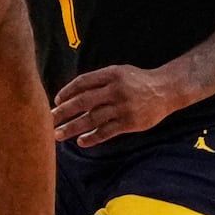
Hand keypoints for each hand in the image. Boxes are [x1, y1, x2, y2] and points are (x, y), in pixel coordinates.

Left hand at [52, 64, 179, 147]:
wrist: (165, 90)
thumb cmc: (138, 81)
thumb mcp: (120, 72)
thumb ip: (100, 81)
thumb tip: (74, 94)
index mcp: (111, 74)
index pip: (83, 82)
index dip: (68, 92)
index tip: (56, 101)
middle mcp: (115, 90)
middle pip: (83, 102)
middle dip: (64, 112)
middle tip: (49, 119)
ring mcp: (122, 107)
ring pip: (92, 119)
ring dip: (73, 128)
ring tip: (59, 134)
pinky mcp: (129, 123)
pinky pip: (106, 132)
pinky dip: (92, 138)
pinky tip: (81, 142)